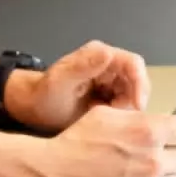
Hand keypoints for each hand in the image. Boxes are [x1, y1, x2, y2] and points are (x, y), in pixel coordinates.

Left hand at [5, 40, 149, 131]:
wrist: (35, 109)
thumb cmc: (45, 95)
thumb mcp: (61, 81)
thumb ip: (83, 66)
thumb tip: (108, 53)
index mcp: (99, 54)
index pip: (134, 64)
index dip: (140, 84)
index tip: (136, 107)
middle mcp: (109, 64)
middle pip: (138, 82)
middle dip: (132, 102)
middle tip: (114, 119)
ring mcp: (111, 80)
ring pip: (134, 96)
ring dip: (125, 111)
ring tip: (104, 120)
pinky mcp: (110, 95)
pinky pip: (126, 106)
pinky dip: (119, 117)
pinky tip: (103, 123)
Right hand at [24, 106, 175, 176]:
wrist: (55, 175)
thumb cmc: (75, 142)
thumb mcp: (107, 114)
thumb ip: (139, 118)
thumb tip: (158, 121)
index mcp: (149, 131)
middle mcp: (154, 159)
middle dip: (173, 151)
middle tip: (156, 151)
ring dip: (165, 173)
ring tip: (143, 169)